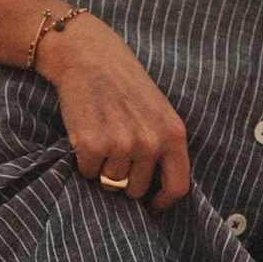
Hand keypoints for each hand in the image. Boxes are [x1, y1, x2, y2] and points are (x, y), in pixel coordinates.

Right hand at [35, 15, 189, 209]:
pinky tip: (88, 132)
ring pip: (111, 183)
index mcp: (172, 134)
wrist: (91, 57)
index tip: (151, 204)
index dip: (162, 202)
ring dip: (104, 167)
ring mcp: (121, 146)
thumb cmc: (125, 86)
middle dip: (125, 179)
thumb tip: (159, 191)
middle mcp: (149, 143)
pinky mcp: (92, 147)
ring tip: (103, 134)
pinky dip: (85, 160)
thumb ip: (164, 146)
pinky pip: (89, 173)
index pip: (177, 187)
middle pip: (136, 191)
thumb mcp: (158, 111)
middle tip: (116, 151)